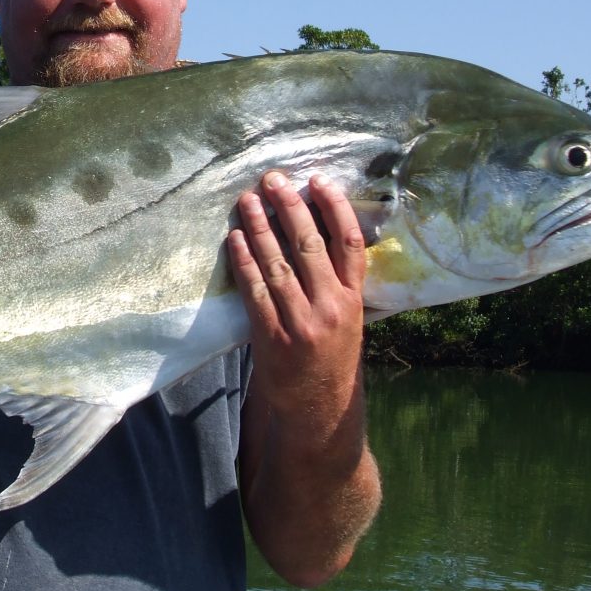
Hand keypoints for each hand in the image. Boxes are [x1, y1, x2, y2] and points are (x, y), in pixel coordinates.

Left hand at [226, 171, 365, 436]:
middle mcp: (332, 307)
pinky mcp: (273, 336)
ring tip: (248, 200)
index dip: (336, 208)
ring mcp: (302, 322)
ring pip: (278, 263)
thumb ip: (339, 284)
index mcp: (355, 300)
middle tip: (273, 179)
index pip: (350, 243)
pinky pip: (255, 291)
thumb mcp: (349, 321)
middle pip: (310, 245)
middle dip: (290, 207)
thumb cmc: (331, 359)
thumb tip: (320, 233)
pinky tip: (235, 238)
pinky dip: (244, 262)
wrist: (317, 411)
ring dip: (261, 227)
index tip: (319, 181)